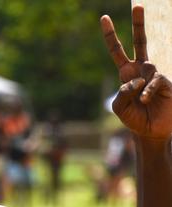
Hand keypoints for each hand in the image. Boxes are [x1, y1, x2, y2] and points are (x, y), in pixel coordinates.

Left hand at [102, 6, 171, 139]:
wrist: (150, 131)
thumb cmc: (133, 118)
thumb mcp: (119, 106)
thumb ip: (122, 91)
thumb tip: (135, 80)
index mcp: (126, 72)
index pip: (116, 50)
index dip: (110, 35)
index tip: (104, 18)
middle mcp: (141, 69)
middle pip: (140, 41)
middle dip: (138, 23)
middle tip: (139, 5)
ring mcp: (155, 73)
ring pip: (145, 67)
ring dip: (138, 86)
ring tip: (140, 101)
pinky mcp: (165, 81)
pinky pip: (154, 81)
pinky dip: (146, 92)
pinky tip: (145, 100)